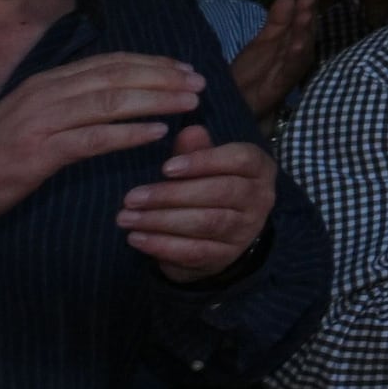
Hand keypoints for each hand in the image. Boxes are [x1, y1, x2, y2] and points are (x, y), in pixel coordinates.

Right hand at [0, 54, 205, 232]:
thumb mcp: (32, 118)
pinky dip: (127, 133)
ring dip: (155, 99)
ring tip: (189, 102)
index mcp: (47, 82)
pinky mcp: (37, 153)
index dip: (150, 63)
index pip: (108, 63)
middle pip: (115, 76)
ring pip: (108, 101)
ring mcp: (40, 121)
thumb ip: (68, 103)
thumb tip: (114, 95)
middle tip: (198, 82)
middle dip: (162, 76)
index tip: (184, 68)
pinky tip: (156, 132)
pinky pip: (91, 138)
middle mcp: (45, 93)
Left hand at [122, 126, 277, 283]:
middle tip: (132, 197)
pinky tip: (136, 238)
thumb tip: (189, 131)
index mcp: (259, 169)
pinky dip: (162, 245)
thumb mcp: (204, 165)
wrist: (220, 237)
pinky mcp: (225, 257)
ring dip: (162, 220)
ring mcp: (245, 231)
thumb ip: (195, 150)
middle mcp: (260, 199)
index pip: (240, 160)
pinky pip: (195, 251)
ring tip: (127, 218)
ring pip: (206, 223)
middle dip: (172, 195)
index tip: (165, 168)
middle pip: (221, 192)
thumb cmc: (209, 188)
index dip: (204, 161)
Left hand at [227, 0, 328, 116]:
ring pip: (301, 52)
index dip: (306, 8)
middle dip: (307, 18)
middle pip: (304, 35)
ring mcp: (289, 72)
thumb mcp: (263, 41)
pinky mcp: (280, 87)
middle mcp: (295, 57)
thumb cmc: (249, 72)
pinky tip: (296, 45)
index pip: (302, 23)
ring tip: (306, 17)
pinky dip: (294, 58)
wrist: (234, 101)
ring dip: (304, 34)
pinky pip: (289, 71)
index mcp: (291, 44)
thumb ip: (277, 21)